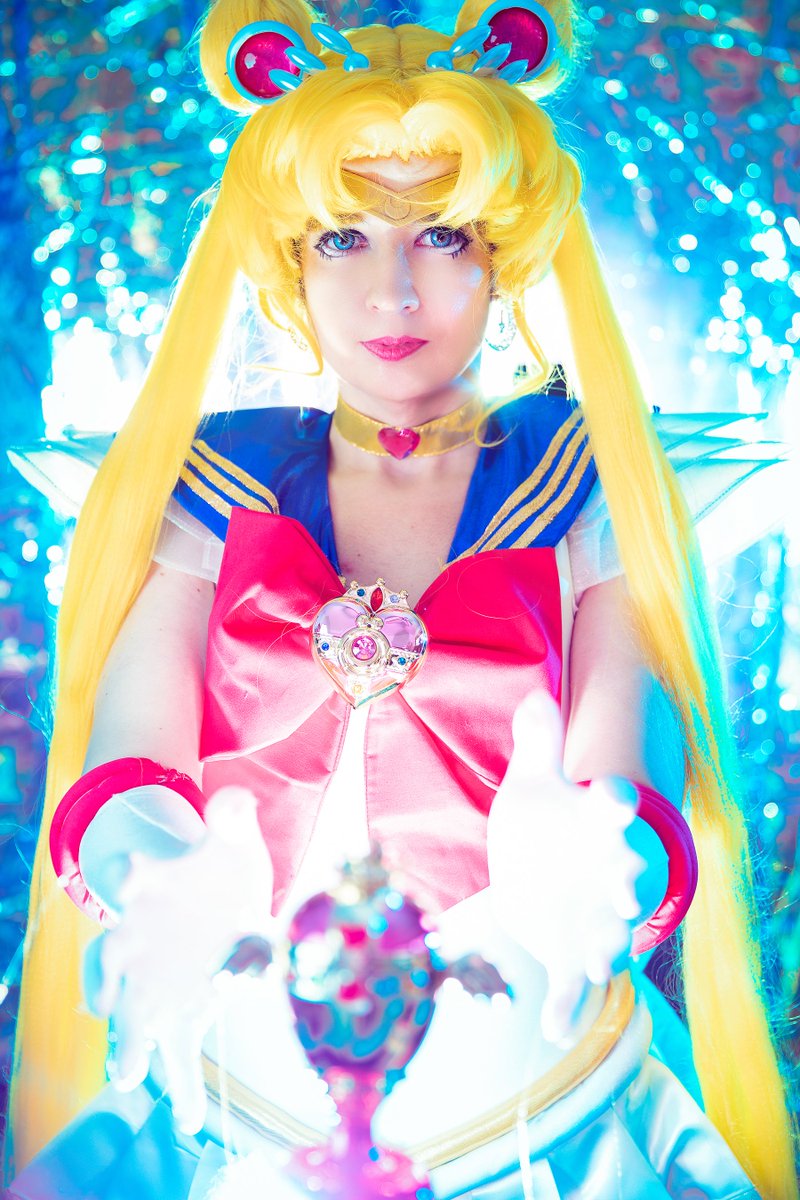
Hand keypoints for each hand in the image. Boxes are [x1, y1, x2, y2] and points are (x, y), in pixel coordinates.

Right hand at [83, 786, 273, 1133]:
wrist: (211, 898)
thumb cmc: (216, 867)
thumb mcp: (231, 839)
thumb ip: (232, 817)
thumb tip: (235, 798)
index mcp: (151, 885)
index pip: (131, 877)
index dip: (127, 873)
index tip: (127, 866)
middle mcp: (139, 937)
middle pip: (112, 956)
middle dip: (108, 976)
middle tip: (105, 1000)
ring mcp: (152, 980)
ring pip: (130, 1015)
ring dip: (128, 1045)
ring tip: (126, 1075)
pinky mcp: (177, 1011)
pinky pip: (173, 1050)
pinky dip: (178, 1083)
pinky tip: (187, 1118)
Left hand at [487, 691, 643, 1042]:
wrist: (544, 868)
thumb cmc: (545, 819)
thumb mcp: (536, 780)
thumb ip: (537, 743)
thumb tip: (533, 694)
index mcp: (593, 822)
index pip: (612, 807)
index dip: (615, 801)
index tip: (615, 794)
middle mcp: (604, 871)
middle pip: (623, 876)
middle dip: (625, 887)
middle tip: (623, 899)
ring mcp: (592, 916)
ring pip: (608, 937)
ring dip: (607, 952)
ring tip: (599, 967)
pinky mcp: (570, 953)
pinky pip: (571, 984)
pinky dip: (566, 1008)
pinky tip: (554, 1032)